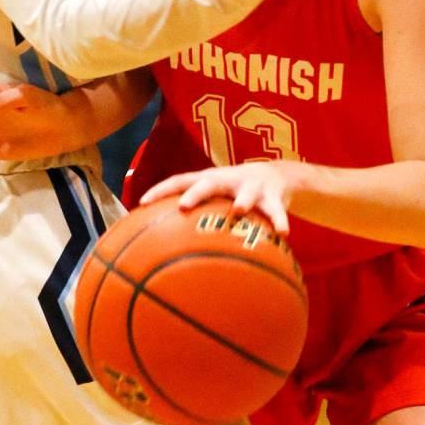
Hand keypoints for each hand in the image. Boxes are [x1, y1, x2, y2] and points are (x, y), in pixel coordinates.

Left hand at [139, 161, 298, 234]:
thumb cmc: (236, 193)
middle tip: (183, 206)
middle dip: (195, 193)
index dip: (161, 190)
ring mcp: (251, 185)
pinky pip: (276, 210)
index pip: (179, 180)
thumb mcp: (217, 198)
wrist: (278, 174)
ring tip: (239, 211)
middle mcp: (228, 179)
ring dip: (243, 201)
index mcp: (209, 179)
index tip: (142, 203)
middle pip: (207, 182)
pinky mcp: (273, 194)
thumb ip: (197, 218)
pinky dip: (279, 220)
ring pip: (246, 193)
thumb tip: (165, 250)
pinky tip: (283, 234)